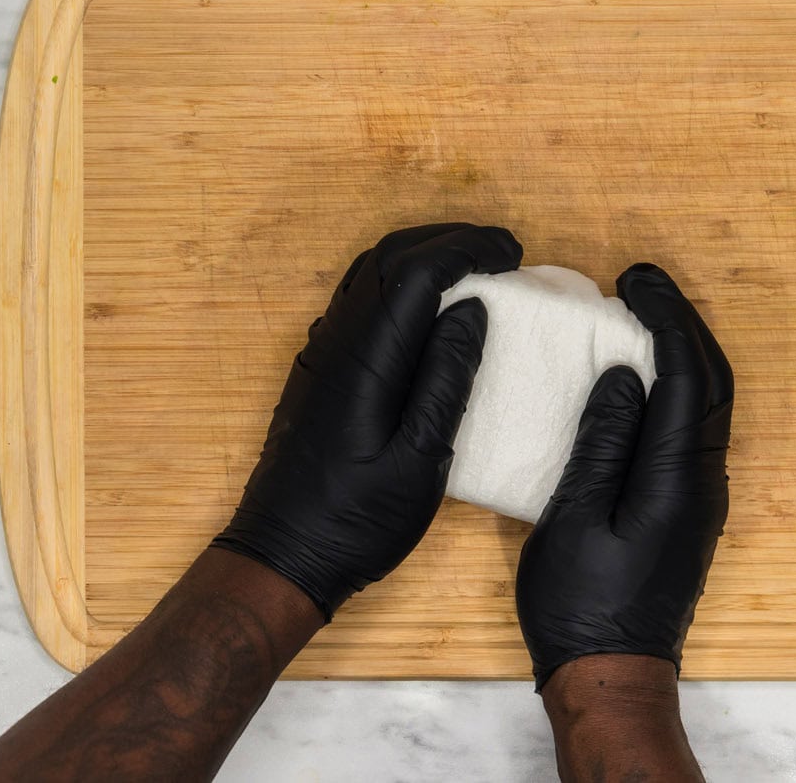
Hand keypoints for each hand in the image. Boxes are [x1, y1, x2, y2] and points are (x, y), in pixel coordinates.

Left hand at [213, 223, 522, 619]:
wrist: (283, 554)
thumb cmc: (357, 521)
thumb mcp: (420, 463)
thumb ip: (445, 381)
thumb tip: (470, 311)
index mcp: (365, 359)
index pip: (416, 272)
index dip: (467, 250)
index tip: (512, 255)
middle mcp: (336, 341)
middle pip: (388, 256)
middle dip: (448, 240)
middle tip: (502, 252)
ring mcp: (321, 352)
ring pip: (369, 272)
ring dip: (422, 255)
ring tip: (474, 270)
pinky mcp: (319, 369)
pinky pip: (359, 299)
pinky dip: (400, 283)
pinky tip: (430, 308)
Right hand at [516, 263, 732, 689]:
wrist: (612, 673)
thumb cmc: (580, 604)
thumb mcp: (575, 519)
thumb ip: (603, 443)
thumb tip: (628, 374)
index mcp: (676, 477)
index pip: (686, 373)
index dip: (665, 318)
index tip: (633, 281)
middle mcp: (704, 480)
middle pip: (711, 380)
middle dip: (683, 322)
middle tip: (640, 284)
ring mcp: (702, 495)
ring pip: (708, 402)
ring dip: (683, 350)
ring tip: (640, 317)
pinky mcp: (690, 507)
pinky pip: (694, 426)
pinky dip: (676, 384)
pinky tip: (642, 376)